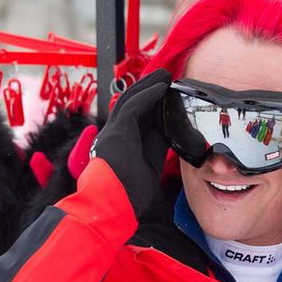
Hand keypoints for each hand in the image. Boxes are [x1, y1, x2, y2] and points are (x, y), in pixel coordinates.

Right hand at [91, 69, 170, 217]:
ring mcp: (112, 132)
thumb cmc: (129, 194)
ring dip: (148, 85)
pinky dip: (148, 95)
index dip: (151, 103)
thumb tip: (169, 128)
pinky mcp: (116, 132)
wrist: (113, 205)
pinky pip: (132, 106)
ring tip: (165, 76)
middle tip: (165, 77)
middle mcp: (113, 134)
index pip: (135, 117)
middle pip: (131, 104)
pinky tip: (161, 87)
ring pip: (129, 100)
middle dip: (148, 88)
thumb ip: (156, 146)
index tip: (166, 94)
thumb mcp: (149, 165)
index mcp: (119, 143)